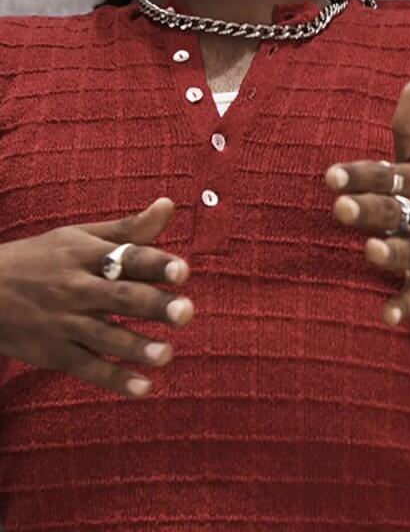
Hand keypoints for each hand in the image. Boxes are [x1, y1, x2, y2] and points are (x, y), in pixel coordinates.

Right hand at [0, 198, 193, 396]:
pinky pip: (87, 367)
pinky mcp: (53, 353)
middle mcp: (76, 288)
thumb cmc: (42, 259)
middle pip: (120, 297)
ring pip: (104, 337)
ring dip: (136, 347)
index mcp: (86, 256)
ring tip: (167, 354)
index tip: (183, 271)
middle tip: (186, 312)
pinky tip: (143, 388)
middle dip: (154, 305)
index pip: (127, 257)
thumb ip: (129, 229)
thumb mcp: (79, 237)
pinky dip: (114, 379)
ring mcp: (64, 323)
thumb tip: (169, 204)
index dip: (155, 264)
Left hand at [326, 80, 409, 326]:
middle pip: (393, 210)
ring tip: (370, 251)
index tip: (330, 176)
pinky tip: (386, 316)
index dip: (360, 176)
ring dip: (390, 252)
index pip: (387, 175)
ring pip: (409, 251)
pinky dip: (404, 305)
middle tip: (339, 208)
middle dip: (369, 209)